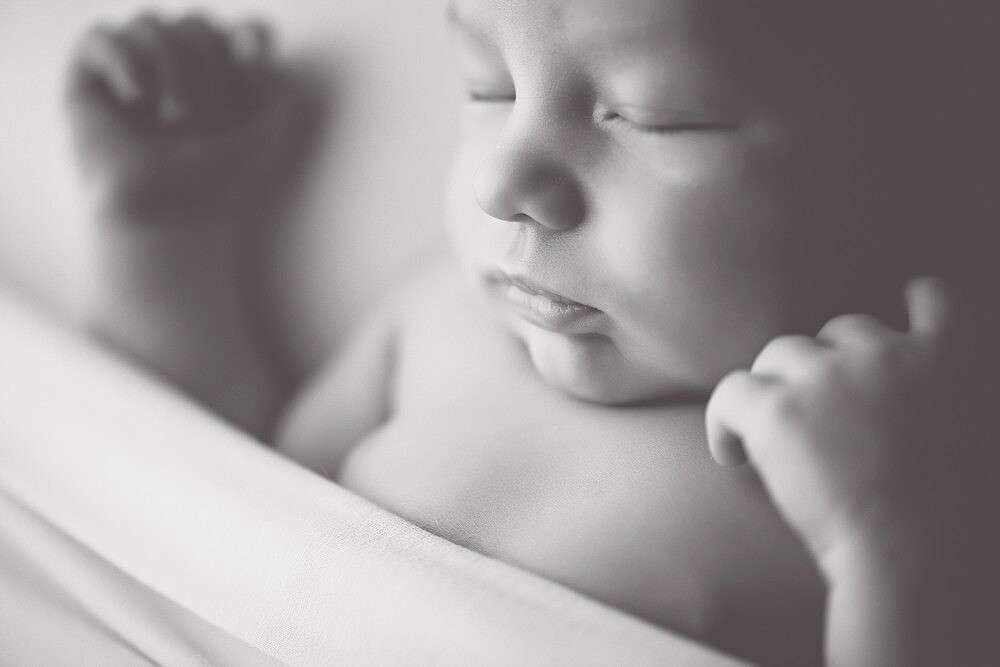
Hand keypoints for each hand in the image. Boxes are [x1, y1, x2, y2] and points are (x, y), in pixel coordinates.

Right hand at [67, 12, 308, 224]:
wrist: (173, 216)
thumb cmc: (221, 180)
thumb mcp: (269, 126)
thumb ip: (272, 74)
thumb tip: (250, 34)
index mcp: (225, 83)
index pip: (237, 29)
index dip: (249, 34)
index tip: (254, 63)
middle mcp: (179, 74)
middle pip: (196, 20)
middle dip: (207, 60)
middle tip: (204, 115)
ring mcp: (134, 77)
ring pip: (150, 21)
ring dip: (170, 61)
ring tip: (173, 114)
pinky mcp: (90, 86)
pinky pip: (102, 36)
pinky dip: (124, 58)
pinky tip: (138, 97)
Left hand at [705, 278, 956, 565]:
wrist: (908, 550)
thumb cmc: (935, 517)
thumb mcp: (956, 434)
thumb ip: (925, 395)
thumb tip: (880, 399)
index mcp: (943, 360)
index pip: (932, 299)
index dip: (911, 301)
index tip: (901, 306)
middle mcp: (884, 353)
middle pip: (837, 331)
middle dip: (827, 367)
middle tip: (820, 421)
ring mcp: (827, 375)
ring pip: (780, 353)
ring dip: (777, 388)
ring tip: (774, 439)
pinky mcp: (777, 407)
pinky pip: (731, 391)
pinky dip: (724, 423)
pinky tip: (732, 455)